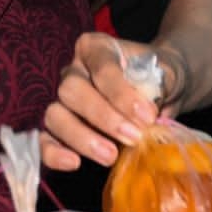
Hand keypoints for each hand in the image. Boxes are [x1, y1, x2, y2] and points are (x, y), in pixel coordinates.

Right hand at [40, 33, 172, 170]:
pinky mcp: (58, 129)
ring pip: (55, 115)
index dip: (122, 94)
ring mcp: (62, 100)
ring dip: (81, 137)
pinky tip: (73, 163)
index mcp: (97, 47)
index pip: (102, 67)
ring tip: (111, 156)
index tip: (148, 116)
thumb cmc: (158, 79)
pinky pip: (44, 140)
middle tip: (133, 137)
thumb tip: (146, 116)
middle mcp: (73, 70)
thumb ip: (158, 88)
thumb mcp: (166, 74)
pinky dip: (53, 153)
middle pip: (72, 90)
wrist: (159, 91)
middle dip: (103, 117)